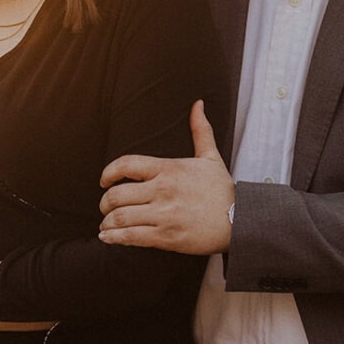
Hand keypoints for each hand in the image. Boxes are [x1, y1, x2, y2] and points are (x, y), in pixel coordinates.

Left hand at [98, 100, 234, 253]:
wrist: (240, 221)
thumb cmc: (223, 191)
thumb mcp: (211, 157)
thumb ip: (200, 130)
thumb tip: (198, 104)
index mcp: (168, 169)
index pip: (126, 164)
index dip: (108, 172)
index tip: (104, 180)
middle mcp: (162, 190)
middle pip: (116, 195)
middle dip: (104, 203)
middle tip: (105, 207)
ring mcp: (163, 215)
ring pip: (120, 217)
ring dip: (107, 222)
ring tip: (106, 224)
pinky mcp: (166, 237)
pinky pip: (130, 237)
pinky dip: (113, 238)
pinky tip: (108, 237)